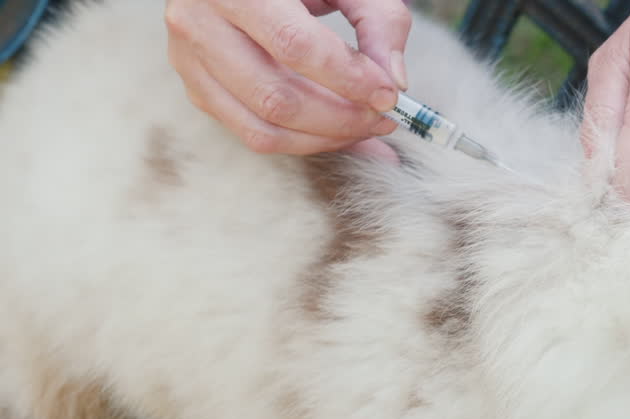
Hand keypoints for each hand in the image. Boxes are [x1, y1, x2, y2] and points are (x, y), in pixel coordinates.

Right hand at [165, 0, 411, 157]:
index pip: (294, 45)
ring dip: (325, 140)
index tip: (389, 94)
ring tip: (367, 128)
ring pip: (262, 127)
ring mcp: (190, 60)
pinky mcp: (197, 87)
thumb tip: (395, 82)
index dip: (348, 78)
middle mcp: (198, 22)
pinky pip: (252, 134)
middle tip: (384, 118)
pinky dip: (303, 142)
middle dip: (342, 119)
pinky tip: (338, 133)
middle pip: (276, 97)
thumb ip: (379, 20)